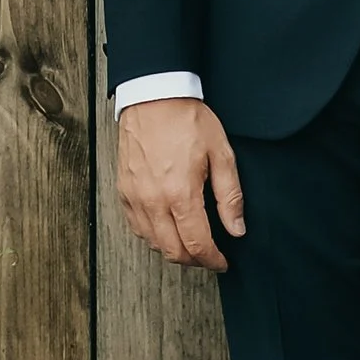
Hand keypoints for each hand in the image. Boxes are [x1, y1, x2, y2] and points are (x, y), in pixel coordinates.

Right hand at [115, 97, 245, 271]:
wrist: (154, 96)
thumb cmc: (187, 119)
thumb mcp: (221, 153)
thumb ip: (229, 196)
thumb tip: (236, 228)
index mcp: (180, 193)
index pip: (196, 243)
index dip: (212, 260)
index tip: (222, 262)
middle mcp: (153, 201)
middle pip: (172, 251)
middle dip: (194, 261)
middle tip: (209, 257)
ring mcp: (135, 197)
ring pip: (153, 243)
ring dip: (173, 250)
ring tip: (191, 243)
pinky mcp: (124, 191)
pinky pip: (137, 227)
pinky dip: (153, 237)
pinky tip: (167, 229)